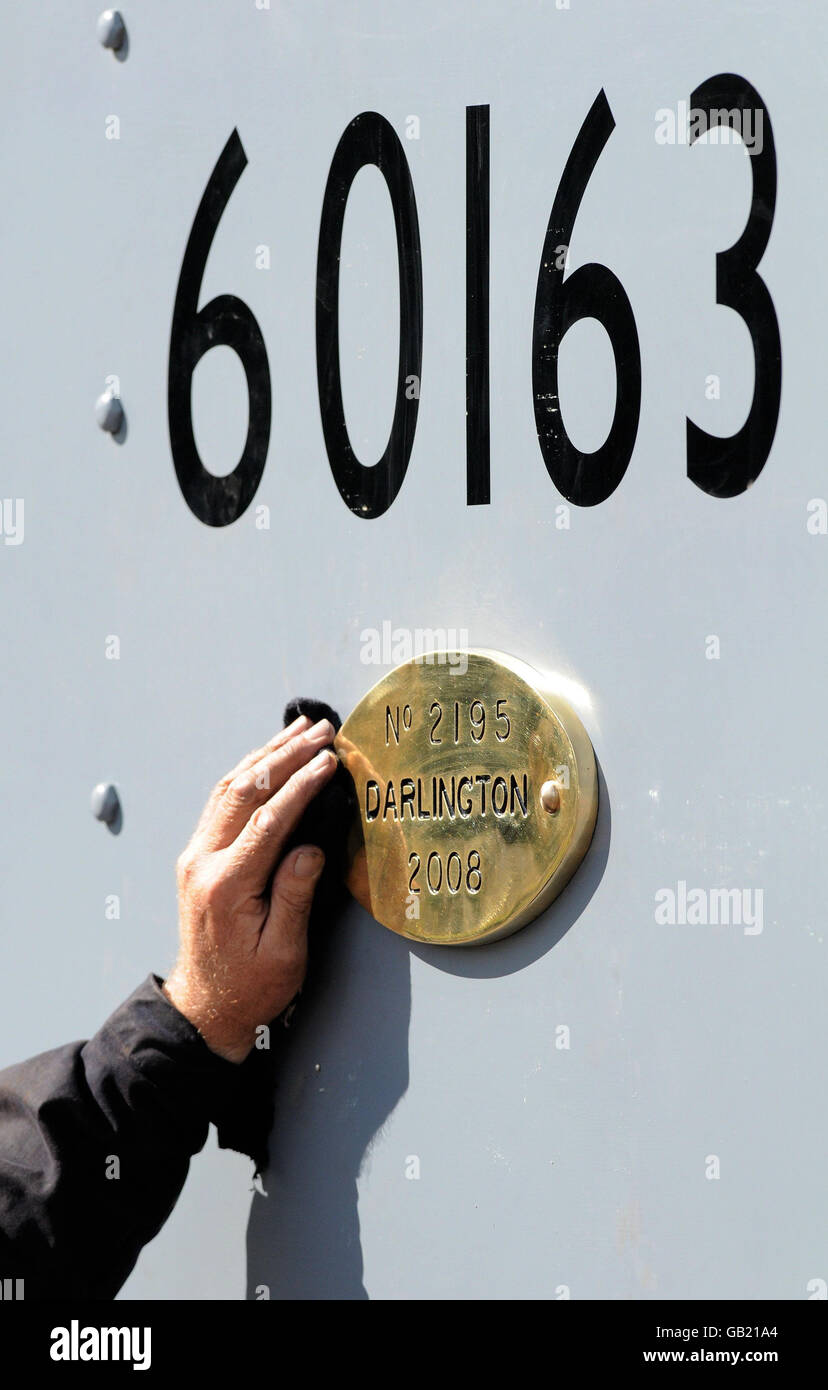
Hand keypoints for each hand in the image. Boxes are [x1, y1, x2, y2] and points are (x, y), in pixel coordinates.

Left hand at [163, 715, 337, 1061]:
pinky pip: (221, 801)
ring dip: (265, 754)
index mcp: (226, 885)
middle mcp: (203, 863)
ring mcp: (195, 856)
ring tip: (299, 729)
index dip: (301, 785)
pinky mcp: (197, 856)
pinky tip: (268, 757)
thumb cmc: (250, 986)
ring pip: (228, 788)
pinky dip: (248, 772)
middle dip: (285, 755)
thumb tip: (310, 848)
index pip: (267, 820)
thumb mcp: (284, 951)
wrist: (206, 1005)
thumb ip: (295, 895)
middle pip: (244, 791)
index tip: (328, 761)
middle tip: (321, 730)